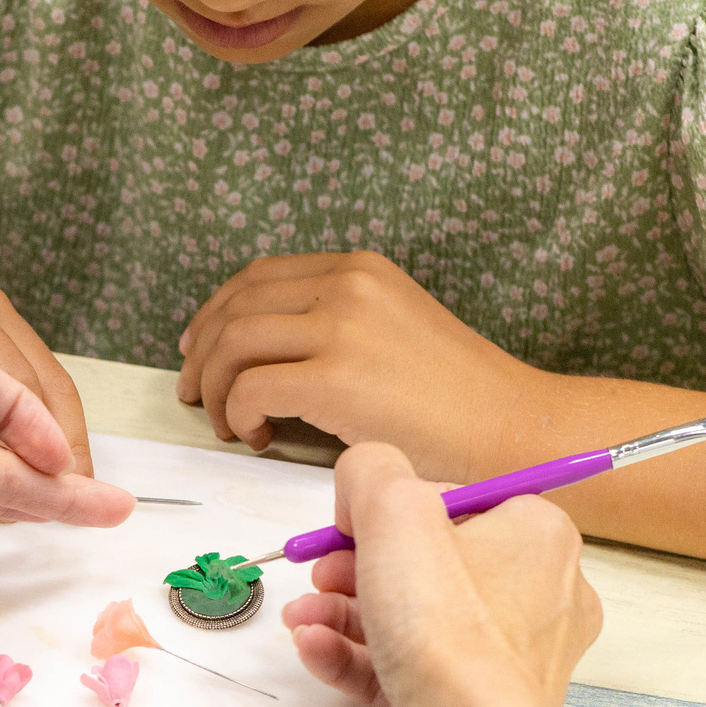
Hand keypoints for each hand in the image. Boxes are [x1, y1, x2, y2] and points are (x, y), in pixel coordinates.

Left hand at [175, 251, 534, 479]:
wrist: (511, 426)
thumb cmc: (456, 398)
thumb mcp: (393, 329)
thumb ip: (335, 325)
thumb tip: (264, 353)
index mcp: (358, 270)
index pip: (256, 278)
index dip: (215, 314)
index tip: (198, 349)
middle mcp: (347, 286)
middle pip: (235, 308)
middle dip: (201, 354)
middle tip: (194, 395)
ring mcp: (341, 328)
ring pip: (233, 345)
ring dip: (214, 387)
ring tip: (229, 423)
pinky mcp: (337, 378)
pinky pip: (251, 388)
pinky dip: (239, 413)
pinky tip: (258, 437)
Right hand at [281, 444, 600, 706]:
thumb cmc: (448, 623)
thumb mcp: (393, 510)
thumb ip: (370, 472)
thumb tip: (360, 487)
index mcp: (539, 535)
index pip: (456, 503)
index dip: (392, 512)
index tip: (348, 529)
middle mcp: (539, 593)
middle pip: (429, 564)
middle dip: (355, 568)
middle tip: (319, 576)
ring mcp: (510, 655)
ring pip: (414, 620)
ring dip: (344, 615)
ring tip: (301, 622)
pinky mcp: (477, 703)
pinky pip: (413, 668)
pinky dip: (360, 657)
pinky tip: (315, 651)